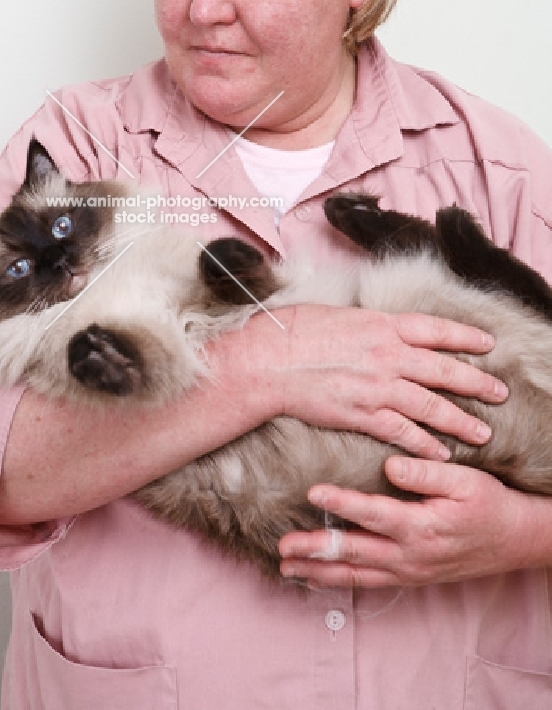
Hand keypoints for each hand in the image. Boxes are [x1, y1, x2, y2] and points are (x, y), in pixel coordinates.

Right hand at [259, 303, 504, 458]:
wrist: (269, 361)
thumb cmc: (292, 331)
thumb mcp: (338, 314)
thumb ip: (367, 325)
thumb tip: (378, 328)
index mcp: (382, 325)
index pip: (436, 329)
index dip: (465, 337)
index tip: (487, 344)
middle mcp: (388, 355)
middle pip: (445, 370)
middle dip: (476, 383)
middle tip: (500, 393)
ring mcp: (378, 387)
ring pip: (432, 406)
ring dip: (460, 421)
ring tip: (482, 433)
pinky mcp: (363, 414)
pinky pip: (403, 432)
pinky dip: (425, 444)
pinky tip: (441, 454)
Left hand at [278, 457, 548, 586]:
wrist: (515, 540)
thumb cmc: (488, 504)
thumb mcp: (466, 480)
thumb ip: (426, 474)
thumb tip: (390, 467)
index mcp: (421, 527)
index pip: (373, 513)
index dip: (341, 503)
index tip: (313, 491)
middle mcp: (410, 555)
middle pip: (354, 553)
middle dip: (316, 550)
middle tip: (283, 546)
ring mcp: (408, 570)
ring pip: (357, 575)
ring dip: (320, 571)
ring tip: (287, 567)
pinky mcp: (410, 577)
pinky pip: (369, 582)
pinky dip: (341, 581)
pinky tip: (317, 577)